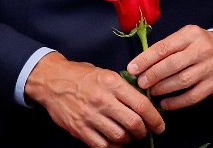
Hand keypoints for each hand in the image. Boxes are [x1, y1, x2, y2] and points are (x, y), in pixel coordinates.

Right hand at [24, 52, 164, 147]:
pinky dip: (113, 147)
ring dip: (128, 140)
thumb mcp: (106, 73)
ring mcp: (90, 116)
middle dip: (143, 131)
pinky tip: (115, 142)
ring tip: (128, 136)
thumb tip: (144, 102)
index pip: (141, 105)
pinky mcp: (79, 129)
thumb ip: (124, 88)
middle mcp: (102, 99)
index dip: (155, 119)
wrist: (52, 81)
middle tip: (144, 132)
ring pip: (119, 137)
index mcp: (112, 83)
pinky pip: (102, 145)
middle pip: (133, 123)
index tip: (160, 126)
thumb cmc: (81, 76)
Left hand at [129, 26, 212, 109]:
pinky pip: (192, 96)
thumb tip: (140, 64)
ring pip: (182, 81)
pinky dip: (176, 102)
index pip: (164, 47)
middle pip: (172, 65)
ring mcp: (210, 67)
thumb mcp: (186, 37)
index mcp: (191, 34)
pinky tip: (165, 103)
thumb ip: (167, 47)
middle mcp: (202, 49)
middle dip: (153, 75)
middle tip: (141, 83)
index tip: (132, 68)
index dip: (146, 59)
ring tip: (151, 91)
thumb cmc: (200, 44)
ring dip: (163, 88)